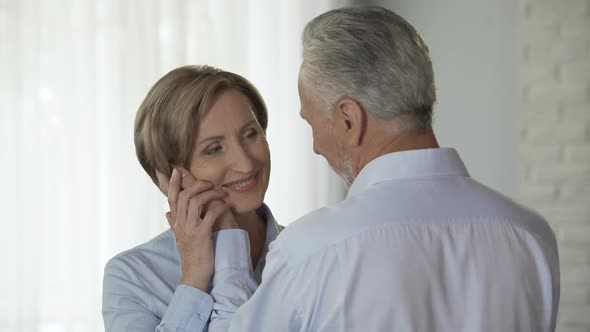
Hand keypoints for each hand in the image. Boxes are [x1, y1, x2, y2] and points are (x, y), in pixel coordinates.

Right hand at [164, 167, 235, 290]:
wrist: (195, 275)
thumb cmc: (190, 256)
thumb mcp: (179, 238)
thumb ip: (174, 224)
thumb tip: (167, 213)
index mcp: (176, 223)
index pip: (171, 198)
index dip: (173, 183)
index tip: (177, 170)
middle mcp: (180, 224)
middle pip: (183, 196)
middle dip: (196, 185)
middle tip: (209, 183)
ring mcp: (189, 230)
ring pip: (194, 202)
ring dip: (209, 194)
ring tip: (220, 193)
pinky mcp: (201, 235)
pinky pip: (209, 215)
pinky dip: (218, 207)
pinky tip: (225, 206)